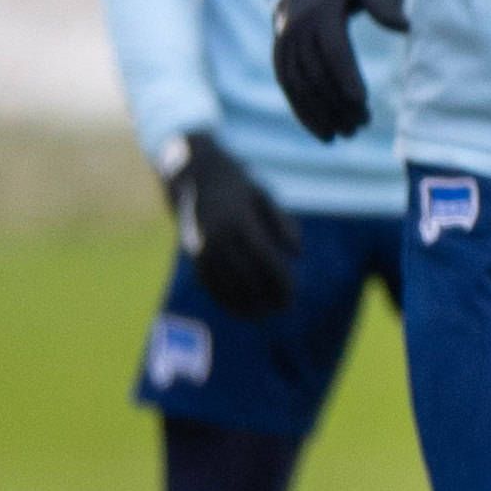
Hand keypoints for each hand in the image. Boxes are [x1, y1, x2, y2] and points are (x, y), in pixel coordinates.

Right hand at [161, 131, 301, 317]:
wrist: (193, 174)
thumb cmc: (237, 185)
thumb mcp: (263, 196)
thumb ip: (282, 223)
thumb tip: (298, 254)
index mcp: (240, 222)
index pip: (266, 262)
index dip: (280, 284)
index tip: (292, 298)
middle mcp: (218, 236)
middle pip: (247, 277)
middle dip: (266, 297)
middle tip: (283, 309)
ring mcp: (202, 245)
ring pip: (225, 284)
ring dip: (244, 304)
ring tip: (261, 316)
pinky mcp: (192, 252)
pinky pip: (207, 282)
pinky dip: (222, 298)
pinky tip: (236, 309)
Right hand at [271, 0, 404, 141]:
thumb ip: (382, 5)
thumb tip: (407, 27)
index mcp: (320, 16)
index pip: (334, 52)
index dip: (347, 78)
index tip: (363, 103)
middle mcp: (297, 32)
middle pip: (318, 75)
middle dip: (338, 103)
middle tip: (361, 125)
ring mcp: (284, 45)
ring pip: (300, 86)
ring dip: (320, 113)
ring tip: (345, 134)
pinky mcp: (278, 56)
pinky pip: (288, 87)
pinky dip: (302, 112)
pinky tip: (321, 132)